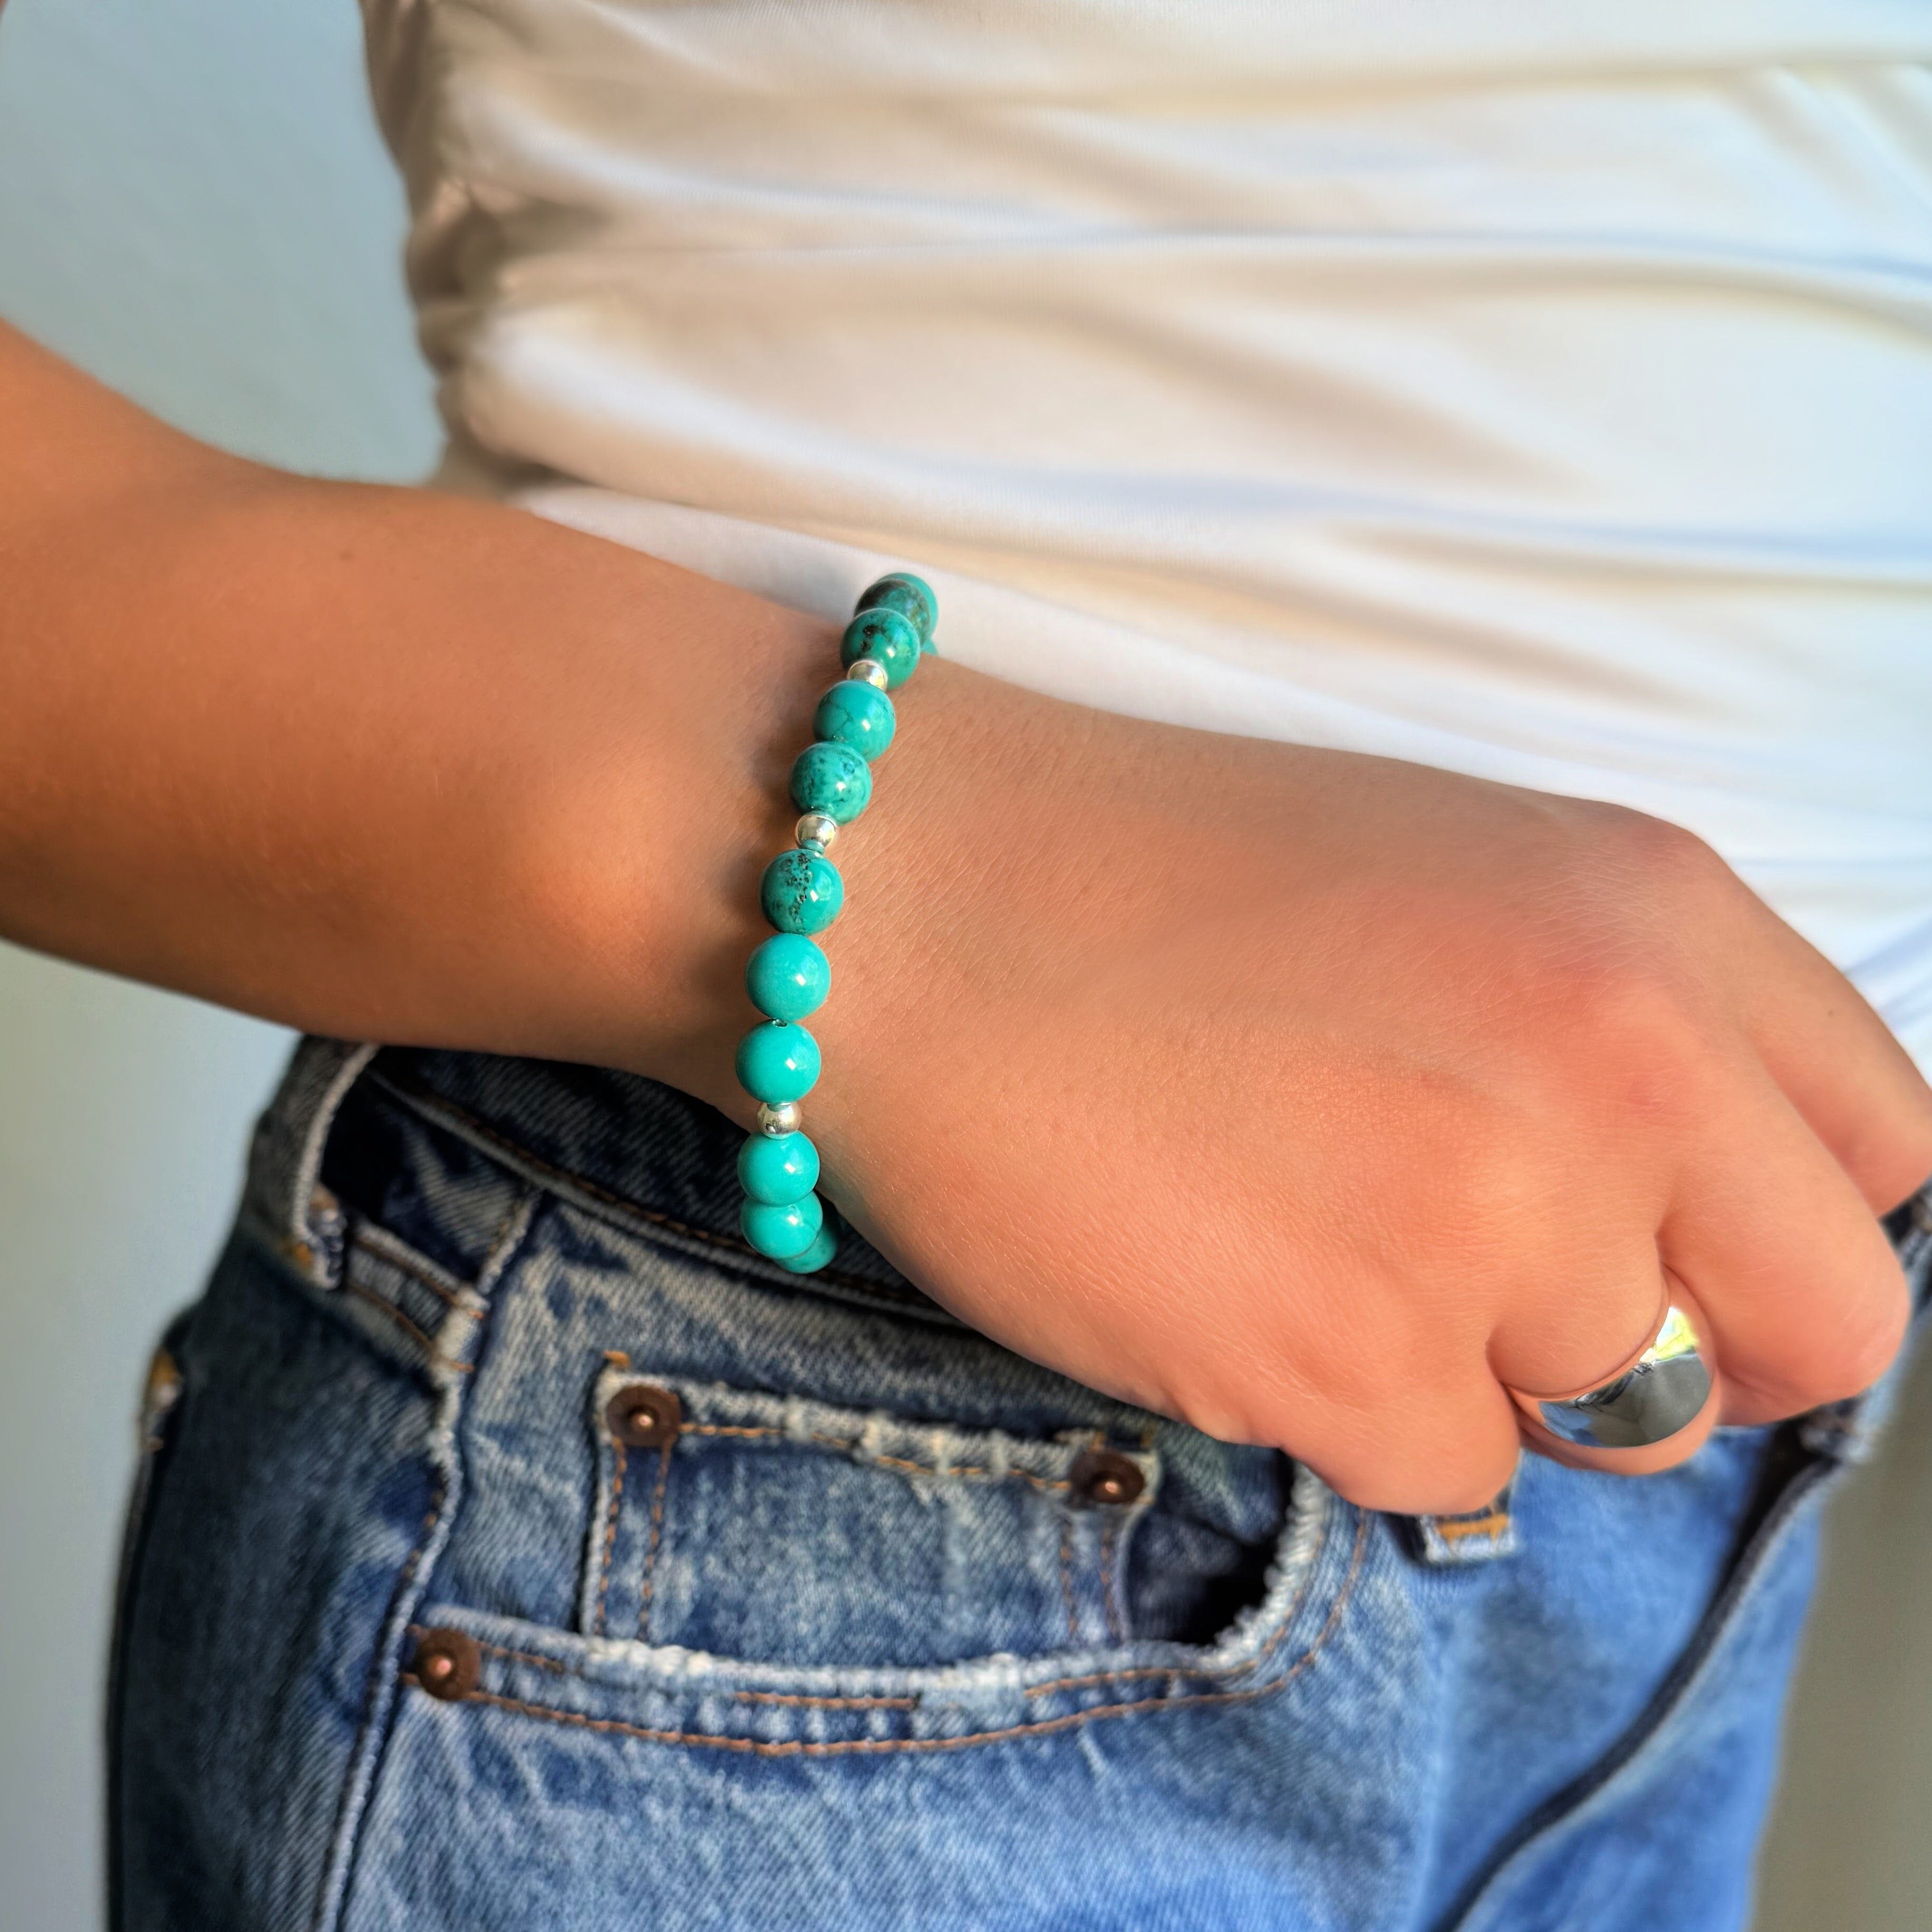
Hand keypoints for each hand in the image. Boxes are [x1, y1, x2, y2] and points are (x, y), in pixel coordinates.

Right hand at [717, 661, 1931, 1514]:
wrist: (906, 896)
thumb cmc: (1147, 876)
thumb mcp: (1452, 872)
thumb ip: (1622, 1027)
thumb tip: (1693, 1211)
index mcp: (1652, 915)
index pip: (1888, 1148)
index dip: (1790, 1222)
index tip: (1691, 1243)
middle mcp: (1616, 1062)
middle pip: (1825, 1324)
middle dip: (1704, 1349)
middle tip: (1541, 1309)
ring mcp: (1489, 1219)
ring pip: (1616, 1420)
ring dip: (1493, 1369)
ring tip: (1323, 1247)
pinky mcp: (1349, 1356)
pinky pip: (1440, 1470)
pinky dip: (1351, 1411)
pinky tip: (1234, 1284)